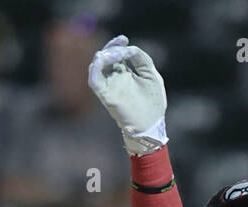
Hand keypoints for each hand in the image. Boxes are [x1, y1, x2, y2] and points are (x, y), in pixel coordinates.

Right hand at [87, 35, 167, 155]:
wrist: (151, 125)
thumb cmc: (153, 103)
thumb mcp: (151, 75)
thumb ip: (142, 60)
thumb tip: (129, 48)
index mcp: (125, 74)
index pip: (116, 55)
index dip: (117, 44)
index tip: (124, 39)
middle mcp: (114, 79)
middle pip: (105, 57)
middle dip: (111, 47)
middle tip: (121, 42)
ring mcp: (109, 87)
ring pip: (97, 66)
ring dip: (105, 55)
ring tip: (119, 54)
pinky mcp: (105, 96)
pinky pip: (94, 80)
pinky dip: (96, 68)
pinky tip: (103, 59)